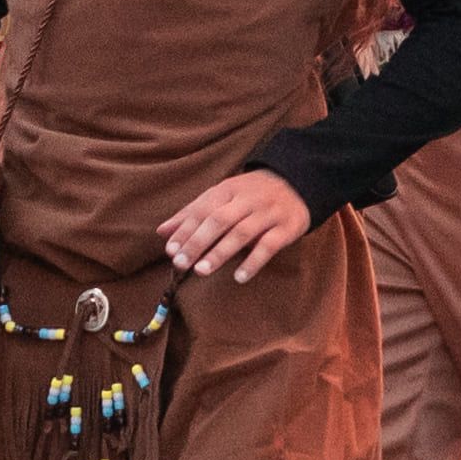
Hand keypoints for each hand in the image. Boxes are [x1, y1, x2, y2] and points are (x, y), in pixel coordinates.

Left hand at [160, 166, 311, 280]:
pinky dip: (253, 261)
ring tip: (202, 271)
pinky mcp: (287, 227)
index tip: (170, 250)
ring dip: (220, 252)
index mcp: (228, 189)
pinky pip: (269, 246)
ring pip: (242, 232)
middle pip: (219, 220)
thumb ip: (193, 213)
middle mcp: (247, 199)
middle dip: (198, 241)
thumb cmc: (252, 194)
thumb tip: (162, 231)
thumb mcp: (223, 196)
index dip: (185, 229)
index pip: (202, 209)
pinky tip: (239, 277)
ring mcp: (268, 213)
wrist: (298, 182)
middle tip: (181, 263)